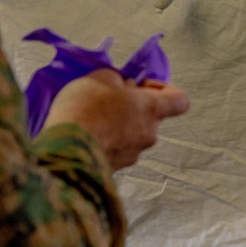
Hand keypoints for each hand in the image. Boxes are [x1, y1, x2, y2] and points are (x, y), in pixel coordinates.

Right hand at [41, 69, 189, 170]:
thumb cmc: (86, 108)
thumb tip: (125, 89)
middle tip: (107, 101)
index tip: (143, 86)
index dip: (166, 90)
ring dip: (118, 126)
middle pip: (151, 117)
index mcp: (153, 109)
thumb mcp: (101, 78)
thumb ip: (119, 80)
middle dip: (133, 107)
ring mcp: (134, 155)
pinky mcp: (116, 169)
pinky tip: (86, 136)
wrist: (65, 151)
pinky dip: (106, 142)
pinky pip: (117, 150)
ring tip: (91, 119)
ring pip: (133, 135)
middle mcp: (151, 134)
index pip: (181, 101)